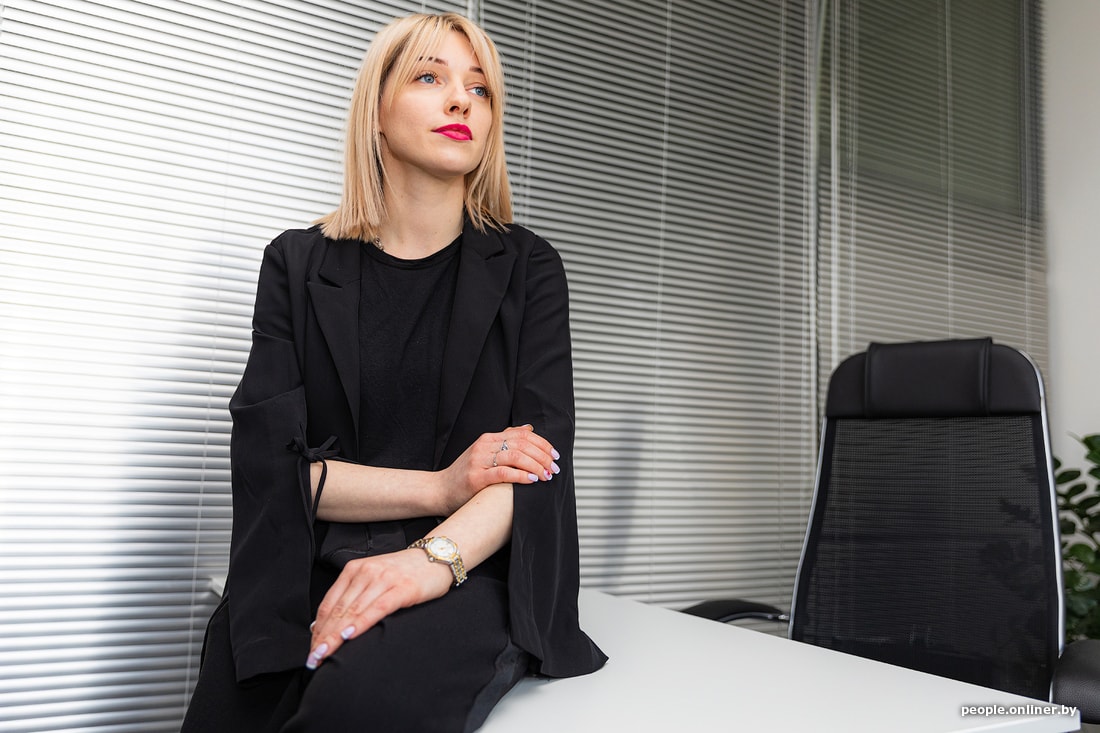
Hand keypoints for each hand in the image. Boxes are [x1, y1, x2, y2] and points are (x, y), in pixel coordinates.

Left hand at [305, 549, 451, 669]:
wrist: (436, 557)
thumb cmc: (405, 573)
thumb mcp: (374, 579)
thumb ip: (353, 596)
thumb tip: (327, 625)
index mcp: (354, 569)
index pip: (328, 605)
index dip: (318, 630)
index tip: (312, 650)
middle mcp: (366, 572)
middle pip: (338, 611)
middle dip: (323, 638)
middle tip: (313, 659)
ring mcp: (384, 579)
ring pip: (353, 612)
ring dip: (336, 636)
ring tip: (325, 655)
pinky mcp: (402, 588)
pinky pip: (377, 608)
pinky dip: (361, 623)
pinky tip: (350, 635)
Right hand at [435, 425, 560, 514]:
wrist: (439, 490)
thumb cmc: (464, 475)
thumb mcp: (484, 453)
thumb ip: (505, 440)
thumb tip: (529, 428)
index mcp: (488, 439)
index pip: (522, 434)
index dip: (542, 444)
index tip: (555, 455)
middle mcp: (483, 446)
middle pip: (522, 444)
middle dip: (543, 456)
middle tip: (554, 468)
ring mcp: (478, 460)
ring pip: (515, 456)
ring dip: (536, 466)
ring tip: (547, 475)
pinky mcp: (476, 477)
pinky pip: (504, 472)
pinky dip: (521, 475)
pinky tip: (532, 480)